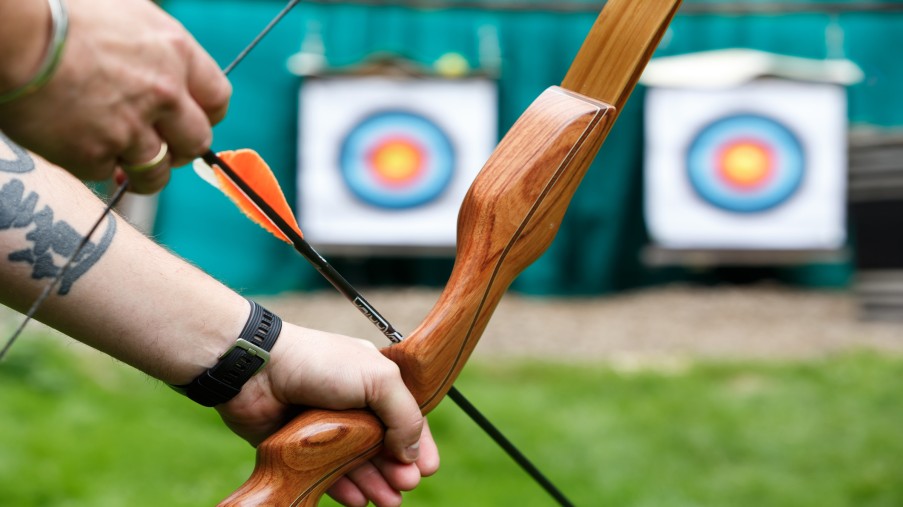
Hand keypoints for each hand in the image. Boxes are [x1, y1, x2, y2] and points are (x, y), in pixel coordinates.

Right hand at [0, 0, 230, 193]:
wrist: (12, 33)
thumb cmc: (59, 12)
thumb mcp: (127, 13)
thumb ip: (157, 49)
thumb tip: (170, 73)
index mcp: (176, 53)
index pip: (217, 99)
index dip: (205, 116)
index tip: (188, 122)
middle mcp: (163, 93)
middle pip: (196, 142)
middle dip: (180, 151)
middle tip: (157, 148)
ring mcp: (131, 127)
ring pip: (157, 172)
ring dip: (141, 172)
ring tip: (122, 166)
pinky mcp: (94, 154)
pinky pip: (106, 172)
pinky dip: (93, 164)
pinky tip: (74, 143)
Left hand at [216, 323, 439, 506]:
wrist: (258, 369)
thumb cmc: (319, 364)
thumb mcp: (378, 378)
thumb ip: (404, 414)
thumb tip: (413, 450)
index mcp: (374, 380)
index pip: (406, 415)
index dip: (419, 442)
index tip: (428, 468)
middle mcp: (352, 403)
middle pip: (384, 445)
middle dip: (399, 468)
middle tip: (406, 485)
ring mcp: (325, 426)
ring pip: (357, 463)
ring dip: (375, 483)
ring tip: (388, 502)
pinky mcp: (299, 447)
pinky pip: (326, 474)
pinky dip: (343, 488)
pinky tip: (358, 501)